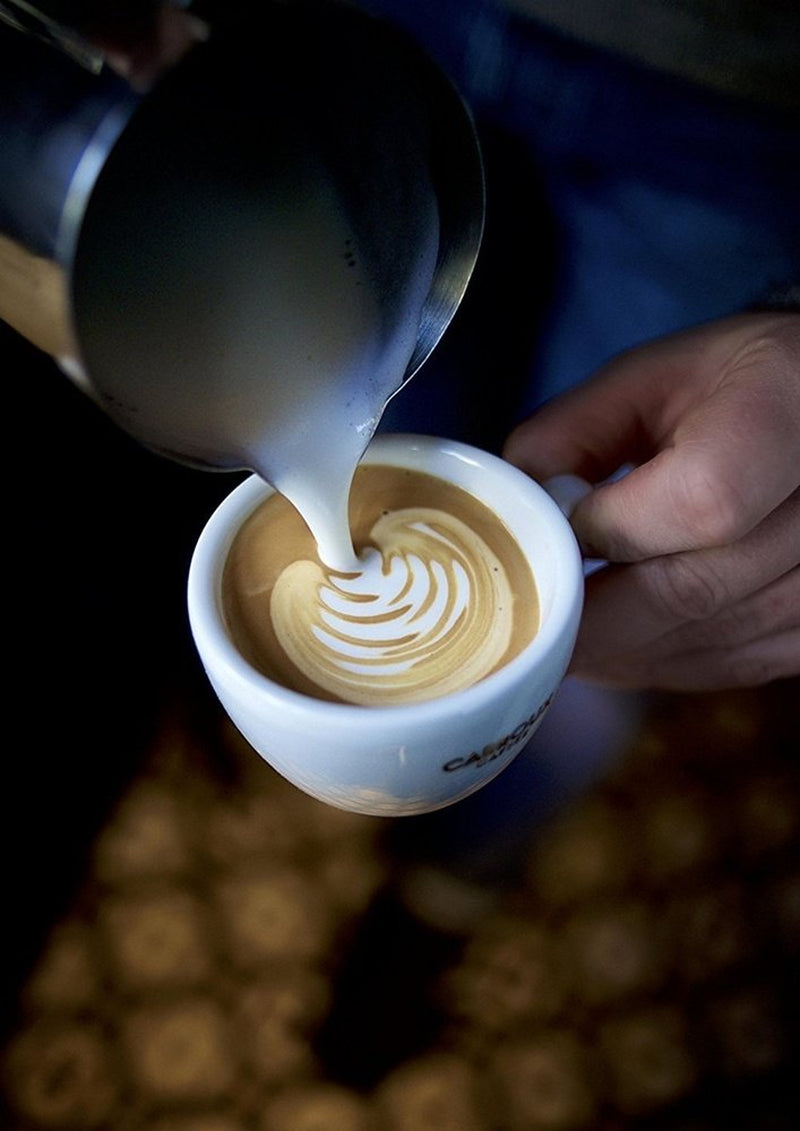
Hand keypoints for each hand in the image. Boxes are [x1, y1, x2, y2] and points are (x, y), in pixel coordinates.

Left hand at [503, 313, 799, 690]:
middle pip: (694, 589)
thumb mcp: (647, 377)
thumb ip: (571, 435)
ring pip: (710, 642)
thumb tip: (520, 510)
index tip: (551, 543)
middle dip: (592, 618)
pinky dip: (665, 664)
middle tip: (527, 628)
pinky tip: (623, 649)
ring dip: (622, 652)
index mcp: (781, 422)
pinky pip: (736, 663)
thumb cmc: (732, 386)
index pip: (698, 504)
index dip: (607, 534)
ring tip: (564, 640)